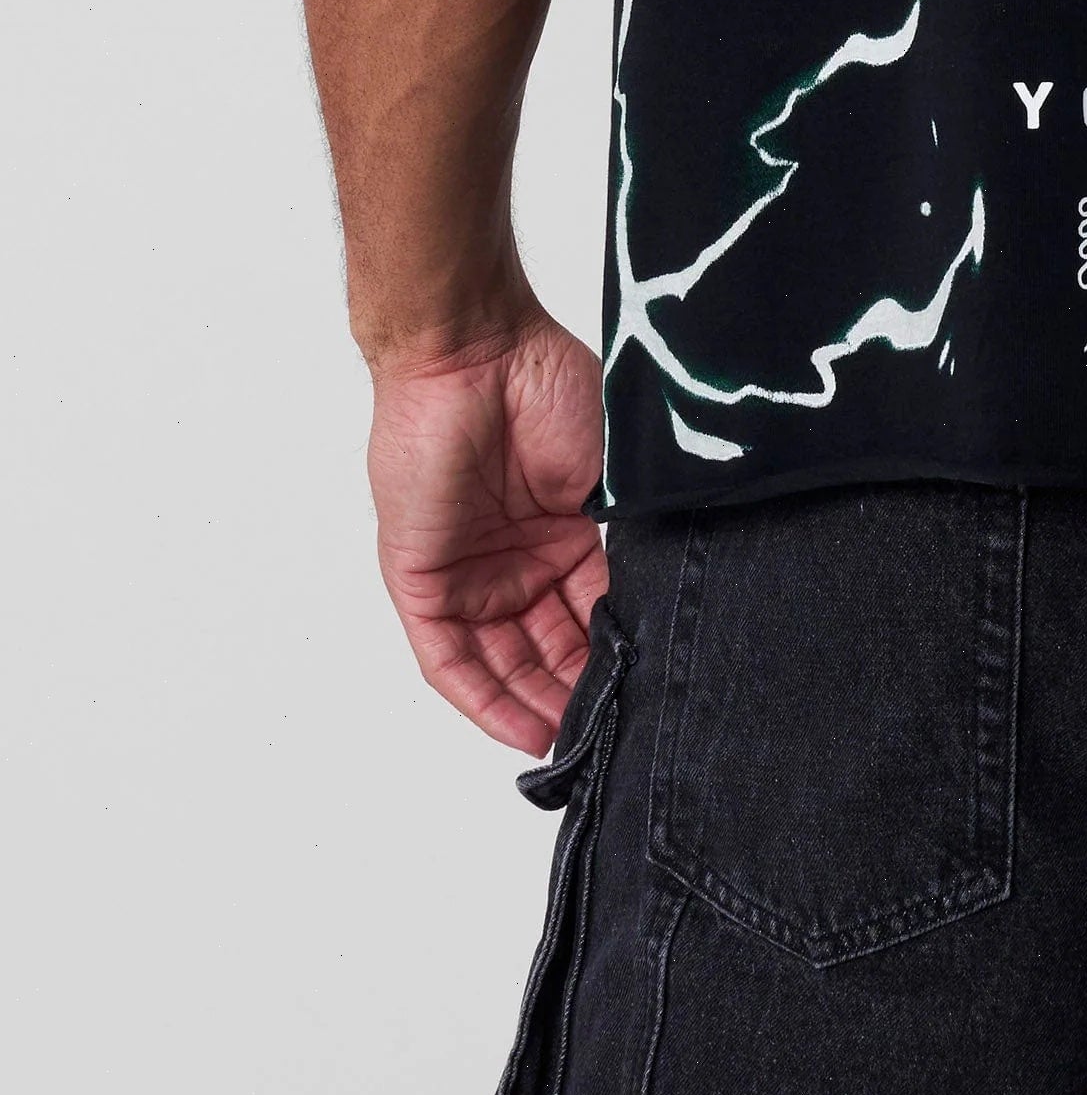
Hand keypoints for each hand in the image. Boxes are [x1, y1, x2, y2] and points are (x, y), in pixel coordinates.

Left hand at [367, 312, 606, 754]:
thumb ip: (624, 540)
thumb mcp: (606, 475)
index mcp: (563, 531)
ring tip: (579, 743)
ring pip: (502, 664)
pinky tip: (525, 731)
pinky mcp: (419, 581)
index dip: (616, 656)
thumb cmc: (546, 386)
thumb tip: (658, 602)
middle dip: (579, 694)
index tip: (649, 692)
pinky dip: (485, 701)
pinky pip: (450, 660)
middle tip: (617, 732)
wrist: (474, 351)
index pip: (591, 614)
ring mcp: (467, 572)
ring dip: (537, 707)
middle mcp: (515, 559)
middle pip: (548, 648)